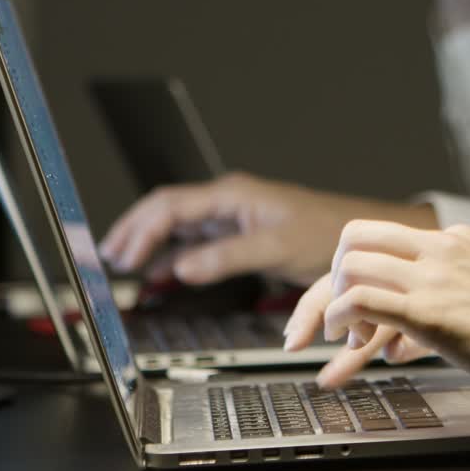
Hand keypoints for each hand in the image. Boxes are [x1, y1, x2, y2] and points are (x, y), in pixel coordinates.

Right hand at [98, 172, 437, 286]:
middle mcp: (229, 201)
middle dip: (135, 231)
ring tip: (124, 265)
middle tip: (109, 258)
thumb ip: (226, 256)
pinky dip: (175, 256)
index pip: (170, 205)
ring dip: (151, 244)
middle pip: (167, 211)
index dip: (139, 229)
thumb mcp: (276, 247)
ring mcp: (235, 217)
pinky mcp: (244, 235)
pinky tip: (161, 275)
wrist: (360, 237)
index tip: (120, 254)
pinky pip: (198, 242)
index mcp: (232, 195)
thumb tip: (180, 267)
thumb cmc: (326, 233)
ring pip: (180, 226)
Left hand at [291, 219, 469, 402]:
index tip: (350, 302)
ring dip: (335, 301)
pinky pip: (359, 298)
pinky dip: (340, 318)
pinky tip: (346, 341)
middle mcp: (443, 247)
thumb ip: (455, 298)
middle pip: (357, 235)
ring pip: (352, 262)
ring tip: (346, 337)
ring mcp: (434, 275)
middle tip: (339, 314)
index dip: (358, 268)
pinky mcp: (428, 310)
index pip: (387, 237)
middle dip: (335, 274)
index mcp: (460, 240)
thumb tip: (410, 333)